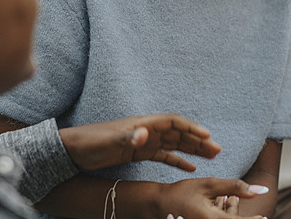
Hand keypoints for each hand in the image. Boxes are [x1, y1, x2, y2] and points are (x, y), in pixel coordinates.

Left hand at [59, 113, 221, 171]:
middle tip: (218, 150)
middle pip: (178, 133)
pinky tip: (190, 168)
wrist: (72, 150)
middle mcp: (146, 130)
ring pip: (174, 144)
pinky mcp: (138, 153)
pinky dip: (178, 160)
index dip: (191, 128)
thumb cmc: (89, 142)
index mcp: (142, 124)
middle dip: (198, 140)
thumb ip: (127, 137)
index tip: (208, 136)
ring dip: (193, 149)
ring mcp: (144, 141)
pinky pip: (164, 156)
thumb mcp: (109, 140)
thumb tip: (144, 134)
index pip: (173, 122)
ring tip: (211, 156)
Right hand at [159, 178, 267, 218]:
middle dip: (241, 218)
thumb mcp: (208, 184)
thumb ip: (235, 186)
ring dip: (231, 218)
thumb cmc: (182, 192)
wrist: (159, 205)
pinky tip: (220, 213)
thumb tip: (261, 190)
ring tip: (226, 207)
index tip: (263, 217)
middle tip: (246, 213)